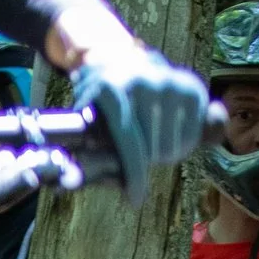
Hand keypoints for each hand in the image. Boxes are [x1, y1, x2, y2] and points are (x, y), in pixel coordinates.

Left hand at [48, 12, 214, 211]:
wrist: (123, 58)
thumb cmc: (100, 100)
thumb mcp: (85, 118)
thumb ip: (80, 152)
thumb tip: (66, 184)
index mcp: (113, 88)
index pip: (129, 143)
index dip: (134, 176)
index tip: (135, 200)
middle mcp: (145, 81)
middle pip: (153, 150)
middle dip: (145, 164)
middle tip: (135, 156)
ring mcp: (172, 83)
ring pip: (174, 146)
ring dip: (164, 155)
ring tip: (151, 141)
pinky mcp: (193, 87)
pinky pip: (193, 135)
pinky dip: (183, 143)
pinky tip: (169, 132)